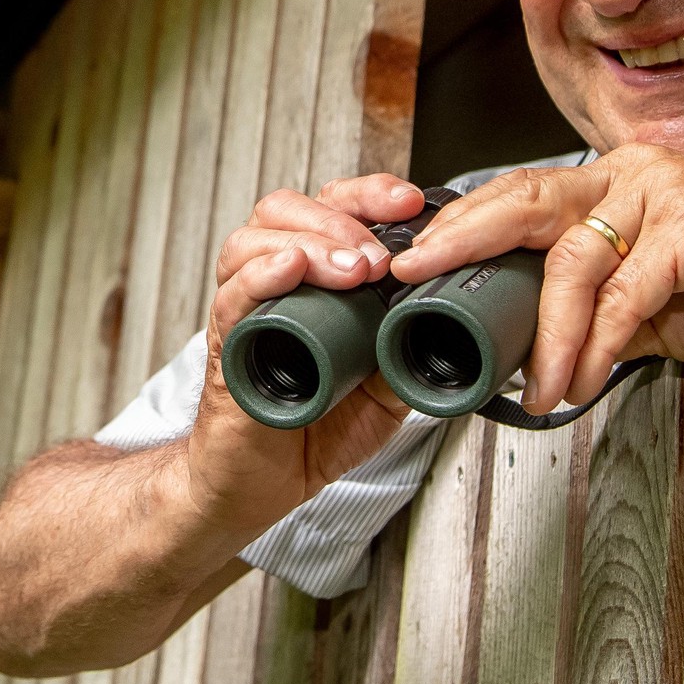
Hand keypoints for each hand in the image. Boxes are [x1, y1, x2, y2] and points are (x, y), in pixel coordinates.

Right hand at [180, 174, 426, 539]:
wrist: (262, 489)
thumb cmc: (310, 429)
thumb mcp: (383, 385)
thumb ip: (408, 348)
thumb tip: (457, 323)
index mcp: (310, 281)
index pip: (329, 207)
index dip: (368, 194)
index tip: (410, 204)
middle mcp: (271, 285)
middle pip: (285, 209)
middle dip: (340, 217)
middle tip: (380, 255)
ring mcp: (245, 314)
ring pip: (251, 242)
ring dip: (309, 243)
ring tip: (351, 269)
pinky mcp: (226, 353)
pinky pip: (231, 300)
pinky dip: (259, 277)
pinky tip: (290, 269)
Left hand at [388, 144, 683, 411]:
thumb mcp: (667, 300)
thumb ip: (607, 312)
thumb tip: (548, 355)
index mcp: (617, 177)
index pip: (522, 193)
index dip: (463, 221)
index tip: (412, 256)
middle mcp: (633, 170)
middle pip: (522, 198)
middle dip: (458, 237)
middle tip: (409, 275)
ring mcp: (665, 191)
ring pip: (572, 258)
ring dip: (547, 333)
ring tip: (538, 388)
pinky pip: (626, 290)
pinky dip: (598, 342)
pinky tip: (586, 379)